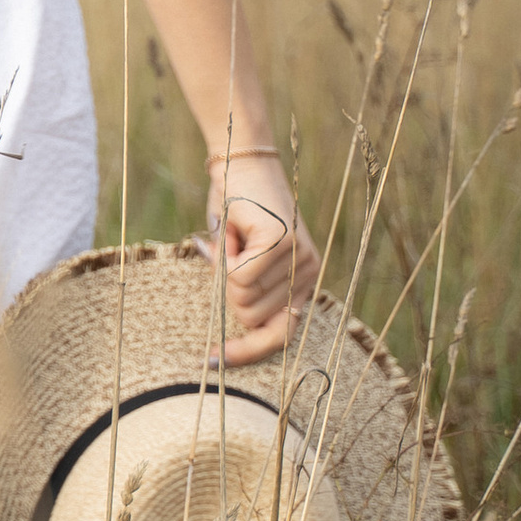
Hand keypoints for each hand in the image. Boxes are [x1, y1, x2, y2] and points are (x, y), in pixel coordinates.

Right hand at [201, 150, 318, 365]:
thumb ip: (243, 292)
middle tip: (230, 253)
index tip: (212, 360)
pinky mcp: (284, 243)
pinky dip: (225, 256)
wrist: (241, 159)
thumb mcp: (237, 258)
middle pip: (250, 318)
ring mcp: (299, 259)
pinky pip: (239, 277)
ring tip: (236, 237)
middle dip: (227, 291)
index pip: (279, 337)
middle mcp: (308, 274)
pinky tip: (235, 230)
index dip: (246, 351)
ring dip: (225, 269)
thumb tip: (233, 333)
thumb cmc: (235, 207)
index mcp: (301, 282)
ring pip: (243, 298)